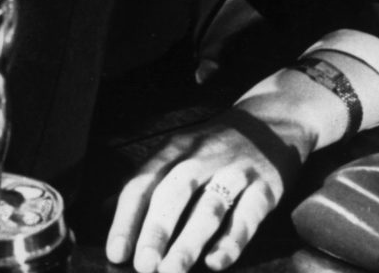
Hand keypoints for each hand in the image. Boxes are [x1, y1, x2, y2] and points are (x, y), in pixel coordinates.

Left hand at [107, 108, 307, 272]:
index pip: (143, 182)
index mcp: (174, 149)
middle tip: (143, 266)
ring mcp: (235, 170)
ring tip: (172, 270)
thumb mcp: (179, 152)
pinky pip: (247, 215)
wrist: (272, 120)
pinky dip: (232, 239)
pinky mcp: (266, 186)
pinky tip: (216, 261)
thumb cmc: (215, 147)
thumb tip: (106, 213)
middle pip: (173, 192)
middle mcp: (201, 156)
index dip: (127, 218)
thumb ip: (149, 182)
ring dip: (189, 240)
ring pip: (209, 206)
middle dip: (155, 230)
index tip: (116, 252)